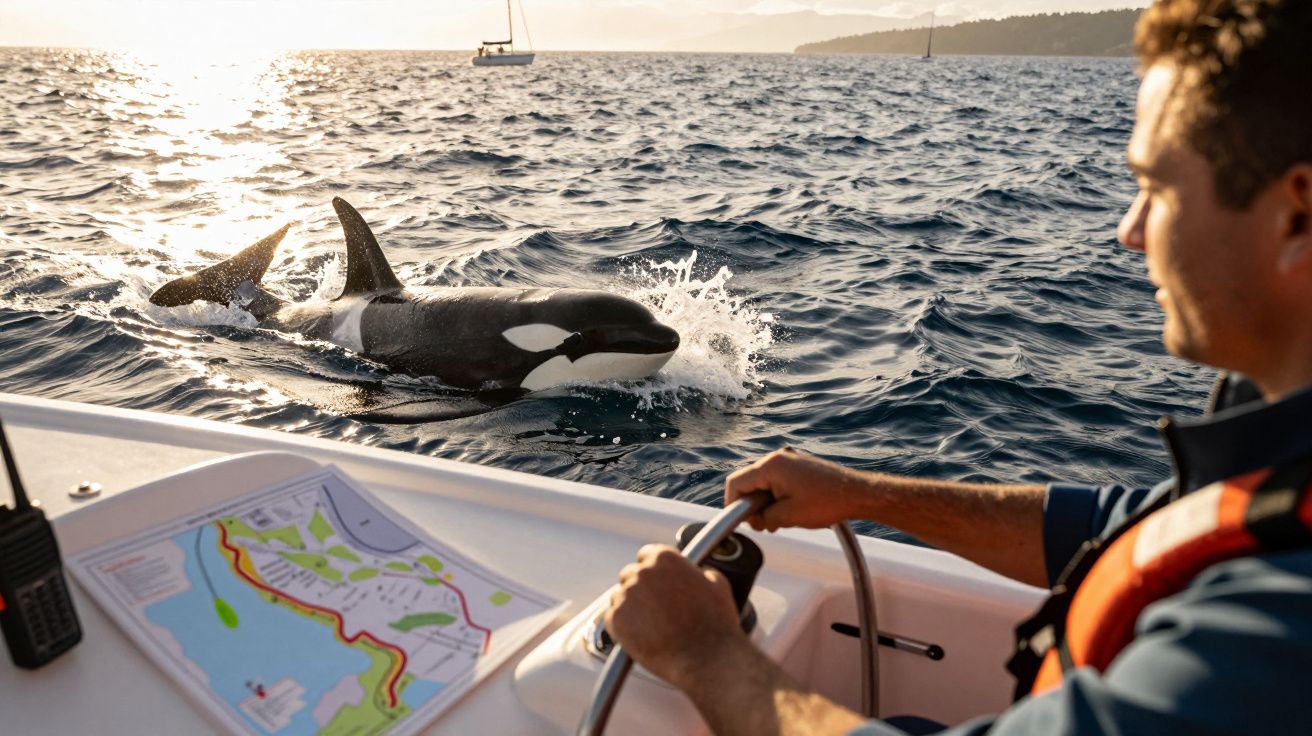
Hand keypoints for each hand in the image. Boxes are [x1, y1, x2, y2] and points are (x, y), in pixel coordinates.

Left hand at [604, 544, 744, 691]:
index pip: (647, 554)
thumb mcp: (717, 584)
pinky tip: (640, 635)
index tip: (656, 581)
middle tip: (654, 607)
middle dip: (641, 589)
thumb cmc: (715, 624)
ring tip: (650, 625)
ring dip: (631, 607)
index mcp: (665, 558)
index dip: (652, 569)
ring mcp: (626, 596)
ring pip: (619, 596)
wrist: (706, 659)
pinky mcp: (616, 620)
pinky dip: (622, 626)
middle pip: (631, 574)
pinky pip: (612, 617)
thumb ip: (700, 571)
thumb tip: (697, 572)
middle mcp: (642, 572)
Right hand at [726, 446, 861, 531]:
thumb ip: (763, 517)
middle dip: (752, 506)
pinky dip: (776, 497)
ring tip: (777, 521)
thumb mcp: (788, 516)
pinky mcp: (799, 466)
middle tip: (763, 525)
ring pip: (763, 483)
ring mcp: (790, 461)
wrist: (857, 494)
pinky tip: (787, 512)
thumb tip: (755, 519)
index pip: (737, 482)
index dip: (732, 503)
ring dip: (765, 503)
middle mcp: (778, 458)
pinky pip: (777, 481)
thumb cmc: (827, 502)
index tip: (739, 520)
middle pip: (749, 482)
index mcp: (771, 466)